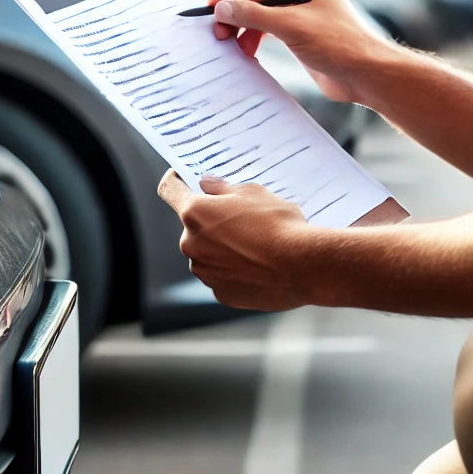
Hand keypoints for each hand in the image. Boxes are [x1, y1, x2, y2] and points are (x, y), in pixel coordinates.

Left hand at [158, 170, 315, 310]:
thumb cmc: (278, 224)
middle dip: (212, 221)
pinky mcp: (221, 294)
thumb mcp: (253, 192)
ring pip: (208, 253)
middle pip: (194, 226)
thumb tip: (207, 186)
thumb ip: (223, 189)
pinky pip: (222, 276)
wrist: (303, 266)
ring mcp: (205, 272)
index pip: (169, 190)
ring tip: (257, 244)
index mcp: (195, 213)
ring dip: (223, 248)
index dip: (175, 181)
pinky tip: (259, 264)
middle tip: (242, 217)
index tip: (182, 180)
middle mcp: (191, 244)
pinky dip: (235, 270)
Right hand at [205, 0, 394, 102]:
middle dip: (233, 9)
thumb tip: (221, 9)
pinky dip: (251, 38)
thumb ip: (254, 15)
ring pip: (255, 12)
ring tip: (229, 44)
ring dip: (240, 26)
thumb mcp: (291, 25)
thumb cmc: (339, 43)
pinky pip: (263, 29)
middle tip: (216, 29)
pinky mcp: (294, 32)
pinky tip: (245, 52)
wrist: (365, 75)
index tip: (212, 5)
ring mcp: (296, 10)